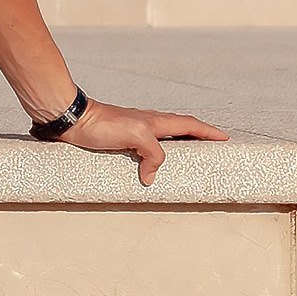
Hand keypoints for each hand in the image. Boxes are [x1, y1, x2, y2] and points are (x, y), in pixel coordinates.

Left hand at [56, 98, 227, 184]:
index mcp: (155, 121)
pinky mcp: (117, 140)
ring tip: (185, 160)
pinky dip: (151, 156)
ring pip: (161, 139)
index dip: (207, 131)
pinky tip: (148, 166)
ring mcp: (132, 131)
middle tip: (210, 147)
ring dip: (175, 147)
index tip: (225, 137)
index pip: (189, 125)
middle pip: (179, 129)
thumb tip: (151, 176)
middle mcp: (146, 124)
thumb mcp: (135, 135)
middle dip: (196, 137)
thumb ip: (153, 153)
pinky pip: (142, 149)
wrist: (71, 119)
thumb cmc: (102, 123)